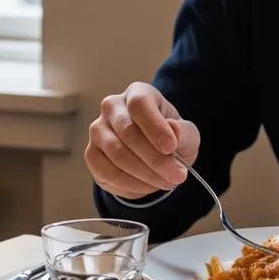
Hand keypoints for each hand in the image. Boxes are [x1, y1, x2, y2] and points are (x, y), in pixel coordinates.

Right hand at [85, 82, 200, 200]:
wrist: (154, 157)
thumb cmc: (171, 139)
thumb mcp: (187, 135)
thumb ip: (183, 133)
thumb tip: (173, 129)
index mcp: (138, 93)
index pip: (140, 104)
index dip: (154, 127)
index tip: (171, 148)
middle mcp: (112, 107)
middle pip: (128, 132)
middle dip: (155, 159)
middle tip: (177, 175)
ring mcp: (98, 130)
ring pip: (117, 154)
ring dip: (145, 174)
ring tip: (166, 182)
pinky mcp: (91, 154)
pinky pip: (107, 172)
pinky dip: (130, 184)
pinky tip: (147, 186)